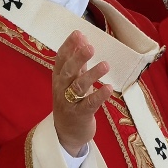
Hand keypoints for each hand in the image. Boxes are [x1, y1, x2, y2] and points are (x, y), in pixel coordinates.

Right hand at [52, 31, 113, 156]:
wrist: (66, 133)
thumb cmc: (71, 102)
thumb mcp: (72, 81)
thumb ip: (78, 63)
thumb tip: (83, 40)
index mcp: (59, 78)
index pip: (61, 59)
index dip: (69, 46)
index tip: (78, 33)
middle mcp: (61, 88)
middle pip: (68, 71)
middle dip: (78, 58)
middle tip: (90, 47)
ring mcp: (69, 102)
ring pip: (79, 86)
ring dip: (92, 75)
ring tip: (105, 65)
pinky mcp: (80, 115)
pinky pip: (89, 104)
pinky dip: (99, 96)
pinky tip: (108, 88)